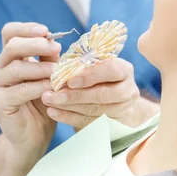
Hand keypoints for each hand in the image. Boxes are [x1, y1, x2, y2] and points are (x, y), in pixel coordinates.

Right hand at [0, 22, 60, 169]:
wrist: (32, 138)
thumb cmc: (42, 105)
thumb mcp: (48, 77)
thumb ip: (48, 60)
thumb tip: (55, 42)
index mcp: (8, 58)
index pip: (10, 32)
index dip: (26, 28)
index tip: (46, 31)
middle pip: (12, 46)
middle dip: (36, 44)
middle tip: (56, 48)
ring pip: (17, 68)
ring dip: (41, 68)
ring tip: (59, 72)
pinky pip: (19, 90)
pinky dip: (38, 87)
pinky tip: (52, 89)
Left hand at [41, 57, 155, 128]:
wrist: (116, 105)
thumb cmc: (98, 79)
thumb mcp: (91, 67)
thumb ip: (74, 61)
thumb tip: (51, 49)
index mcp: (123, 69)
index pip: (111, 70)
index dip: (90, 76)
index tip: (69, 81)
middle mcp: (127, 89)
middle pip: (102, 94)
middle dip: (74, 95)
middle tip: (50, 94)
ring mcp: (123, 109)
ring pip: (95, 110)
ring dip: (68, 106)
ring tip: (49, 102)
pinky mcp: (115, 126)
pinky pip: (90, 123)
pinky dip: (69, 117)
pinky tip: (53, 113)